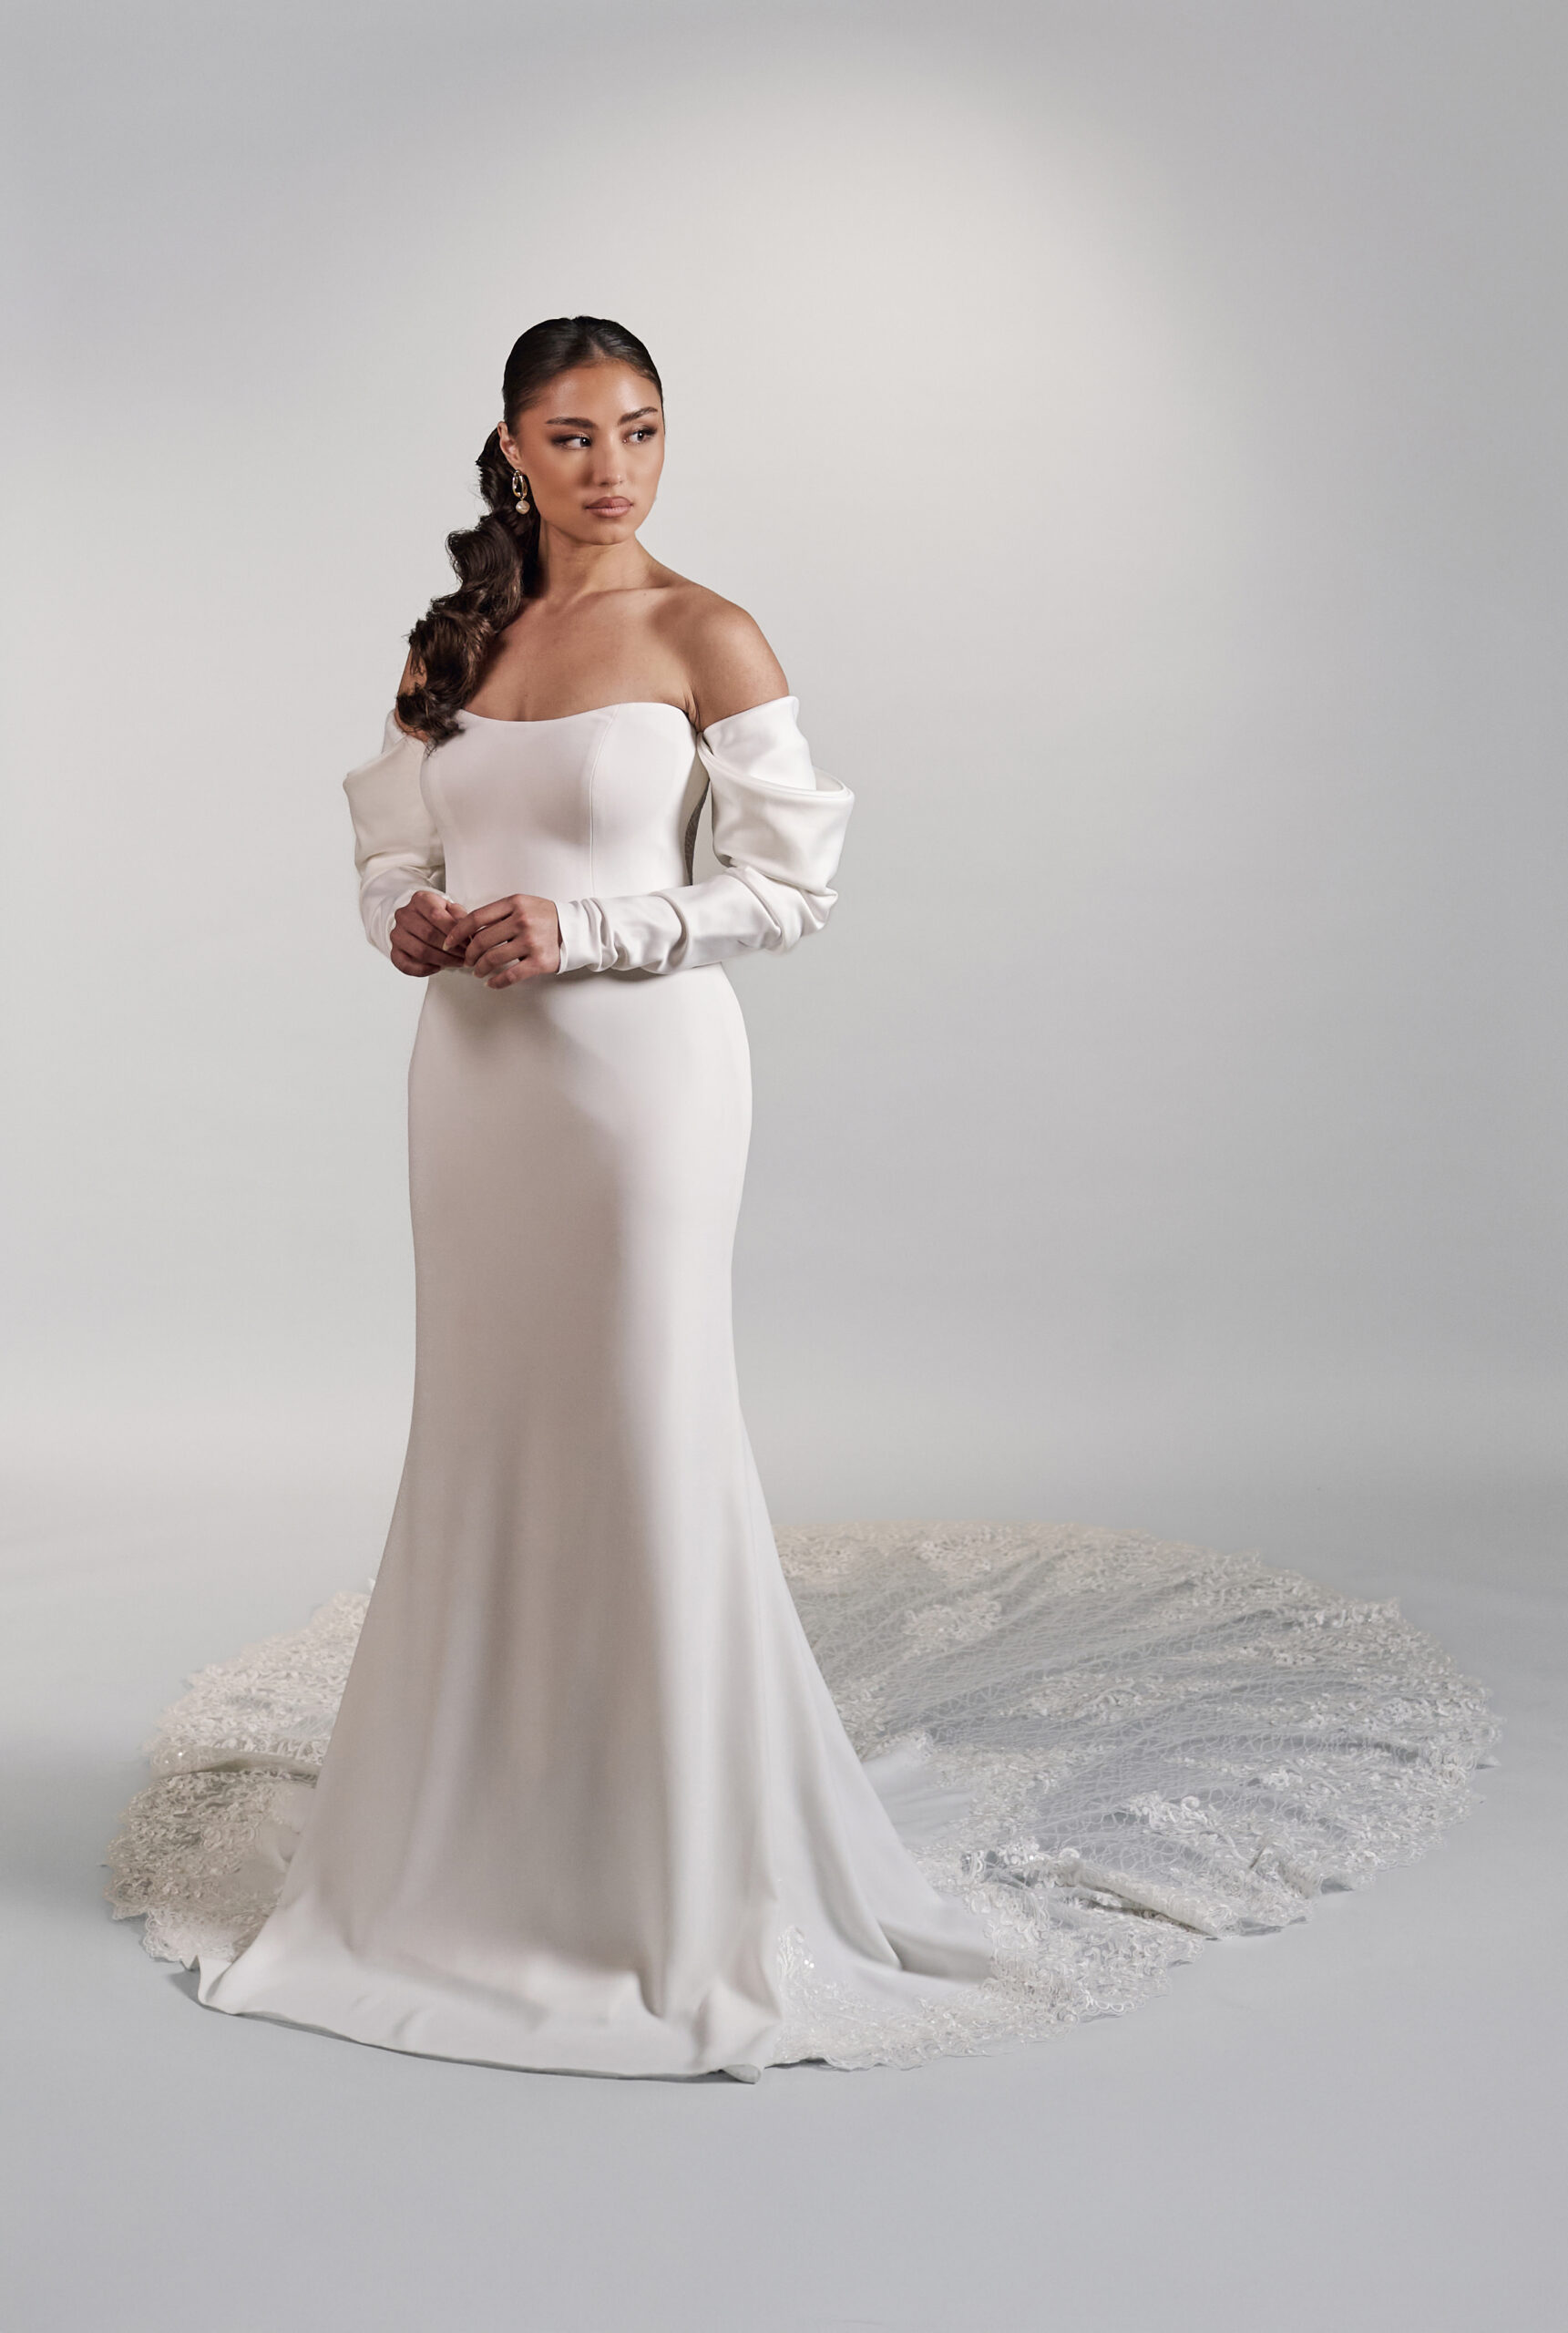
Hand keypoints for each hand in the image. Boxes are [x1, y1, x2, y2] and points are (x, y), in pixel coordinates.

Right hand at [390, 889, 466, 977]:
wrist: (419, 921)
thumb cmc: (438, 917)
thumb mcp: (452, 910)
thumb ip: (461, 917)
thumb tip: (468, 933)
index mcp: (419, 900)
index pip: (436, 915)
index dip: (454, 932)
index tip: (468, 943)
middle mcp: (404, 915)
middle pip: (428, 934)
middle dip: (450, 949)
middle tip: (465, 957)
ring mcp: (397, 933)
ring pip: (420, 951)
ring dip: (442, 960)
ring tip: (456, 962)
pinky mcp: (394, 951)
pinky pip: (406, 965)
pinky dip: (424, 970)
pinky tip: (438, 968)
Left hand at [444, 893, 562, 987]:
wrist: (577, 929)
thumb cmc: (546, 918)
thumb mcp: (523, 904)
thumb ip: (499, 912)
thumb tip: (467, 924)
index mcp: (514, 903)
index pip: (476, 917)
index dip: (458, 931)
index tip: (449, 941)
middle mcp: (522, 921)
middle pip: (481, 940)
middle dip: (469, 954)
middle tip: (467, 960)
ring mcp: (531, 941)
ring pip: (493, 958)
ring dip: (480, 968)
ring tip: (478, 971)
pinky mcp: (540, 961)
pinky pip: (511, 975)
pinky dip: (496, 981)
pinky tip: (491, 983)